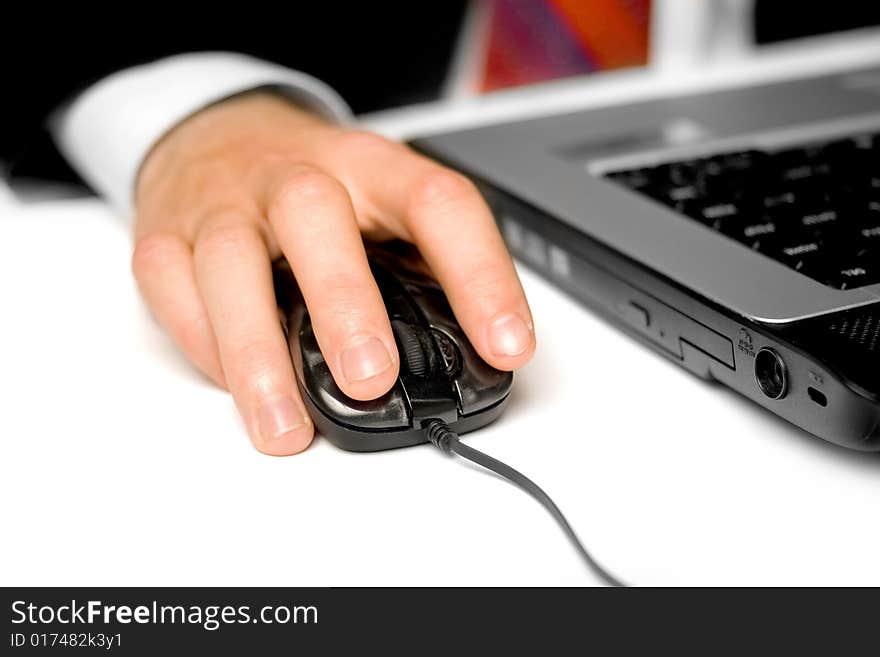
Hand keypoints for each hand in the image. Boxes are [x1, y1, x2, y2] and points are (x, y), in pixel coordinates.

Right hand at [133, 92, 534, 454]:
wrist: (216, 132)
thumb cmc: (312, 181)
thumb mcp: (378, 201)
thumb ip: (416, 266)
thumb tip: (465, 357)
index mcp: (369, 167)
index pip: (437, 203)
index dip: (479, 274)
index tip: (507, 347)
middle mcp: (295, 174)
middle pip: (315, 217)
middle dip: (345, 304)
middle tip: (372, 379)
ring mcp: (224, 201)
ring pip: (231, 261)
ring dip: (258, 350)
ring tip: (287, 425)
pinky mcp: (167, 233)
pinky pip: (174, 286)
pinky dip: (204, 345)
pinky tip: (236, 387)